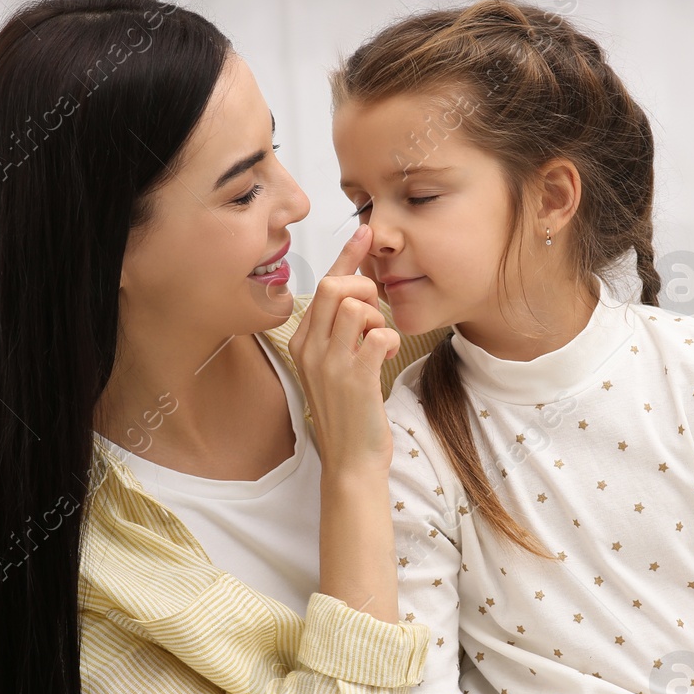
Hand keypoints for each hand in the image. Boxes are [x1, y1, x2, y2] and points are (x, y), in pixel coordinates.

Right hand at [288, 226, 400, 474]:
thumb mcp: (333, 367)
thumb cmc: (348, 412)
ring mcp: (330, 363)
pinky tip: (387, 355)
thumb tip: (355, 292)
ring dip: (377, 316)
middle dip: (366, 287)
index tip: (366, 232)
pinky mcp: (355, 378)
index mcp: (302, 342)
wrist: (351, 460)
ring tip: (378, 340)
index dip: (348, 255)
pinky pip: (378, 334)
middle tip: (377, 309)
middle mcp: (311, 349)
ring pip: (355, 306)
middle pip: (335, 287)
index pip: (323, 285)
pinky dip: (391, 339)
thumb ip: (338, 332)